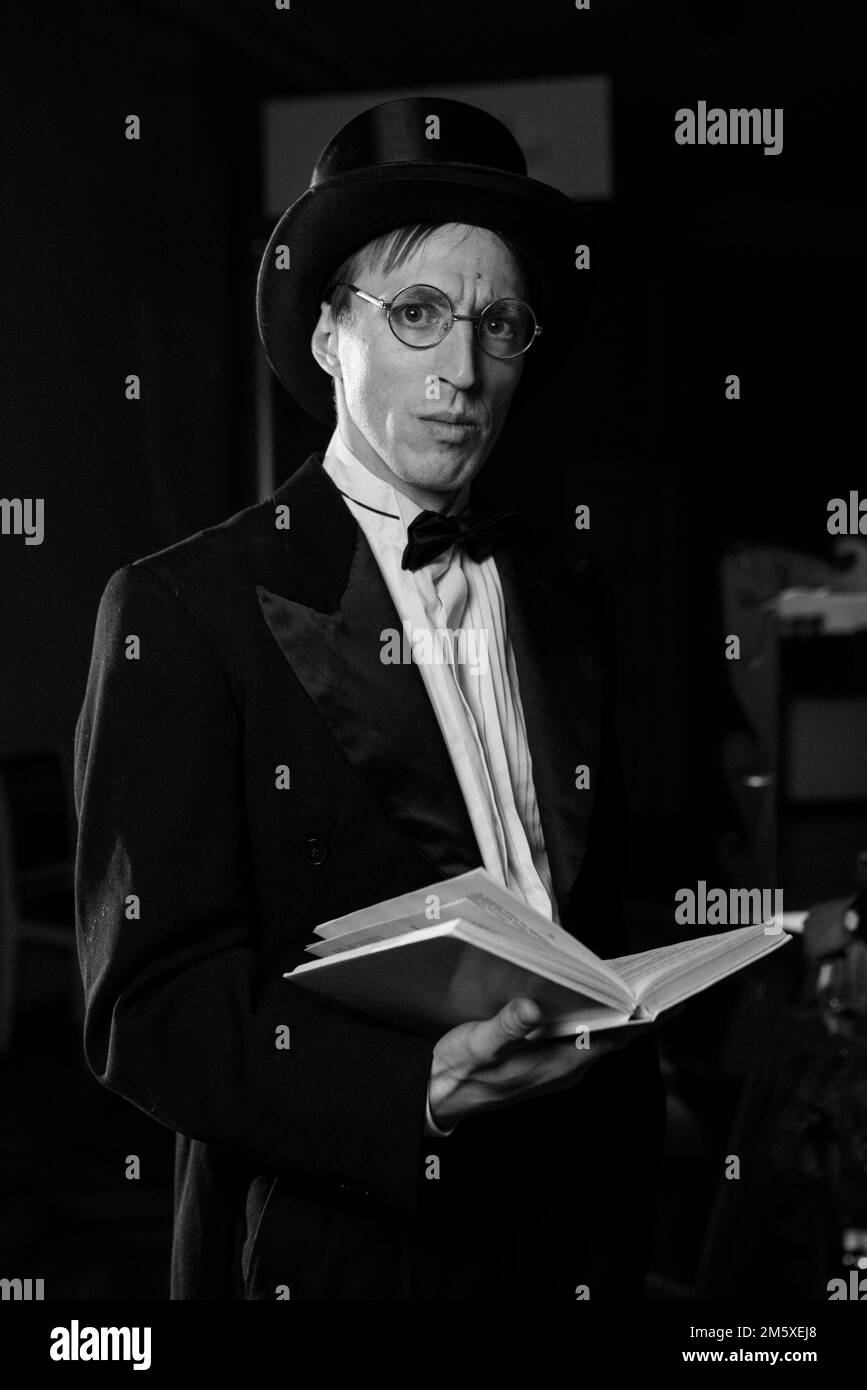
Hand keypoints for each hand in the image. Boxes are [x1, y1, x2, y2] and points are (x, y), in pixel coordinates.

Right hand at [427, 996, 649, 1129]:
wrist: (439, 1096)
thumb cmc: (459, 1070)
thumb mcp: (479, 1045)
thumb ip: (506, 1027)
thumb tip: (532, 1006)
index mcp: (560, 1064)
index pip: (617, 1040)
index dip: (646, 1019)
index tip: (674, 1000)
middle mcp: (566, 1068)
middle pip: (616, 1036)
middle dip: (640, 1008)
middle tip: (665, 978)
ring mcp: (558, 1066)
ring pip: (602, 1036)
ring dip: (620, 1011)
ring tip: (639, 980)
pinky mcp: (546, 1061)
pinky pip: (584, 1036)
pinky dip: (597, 1015)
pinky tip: (595, 994)